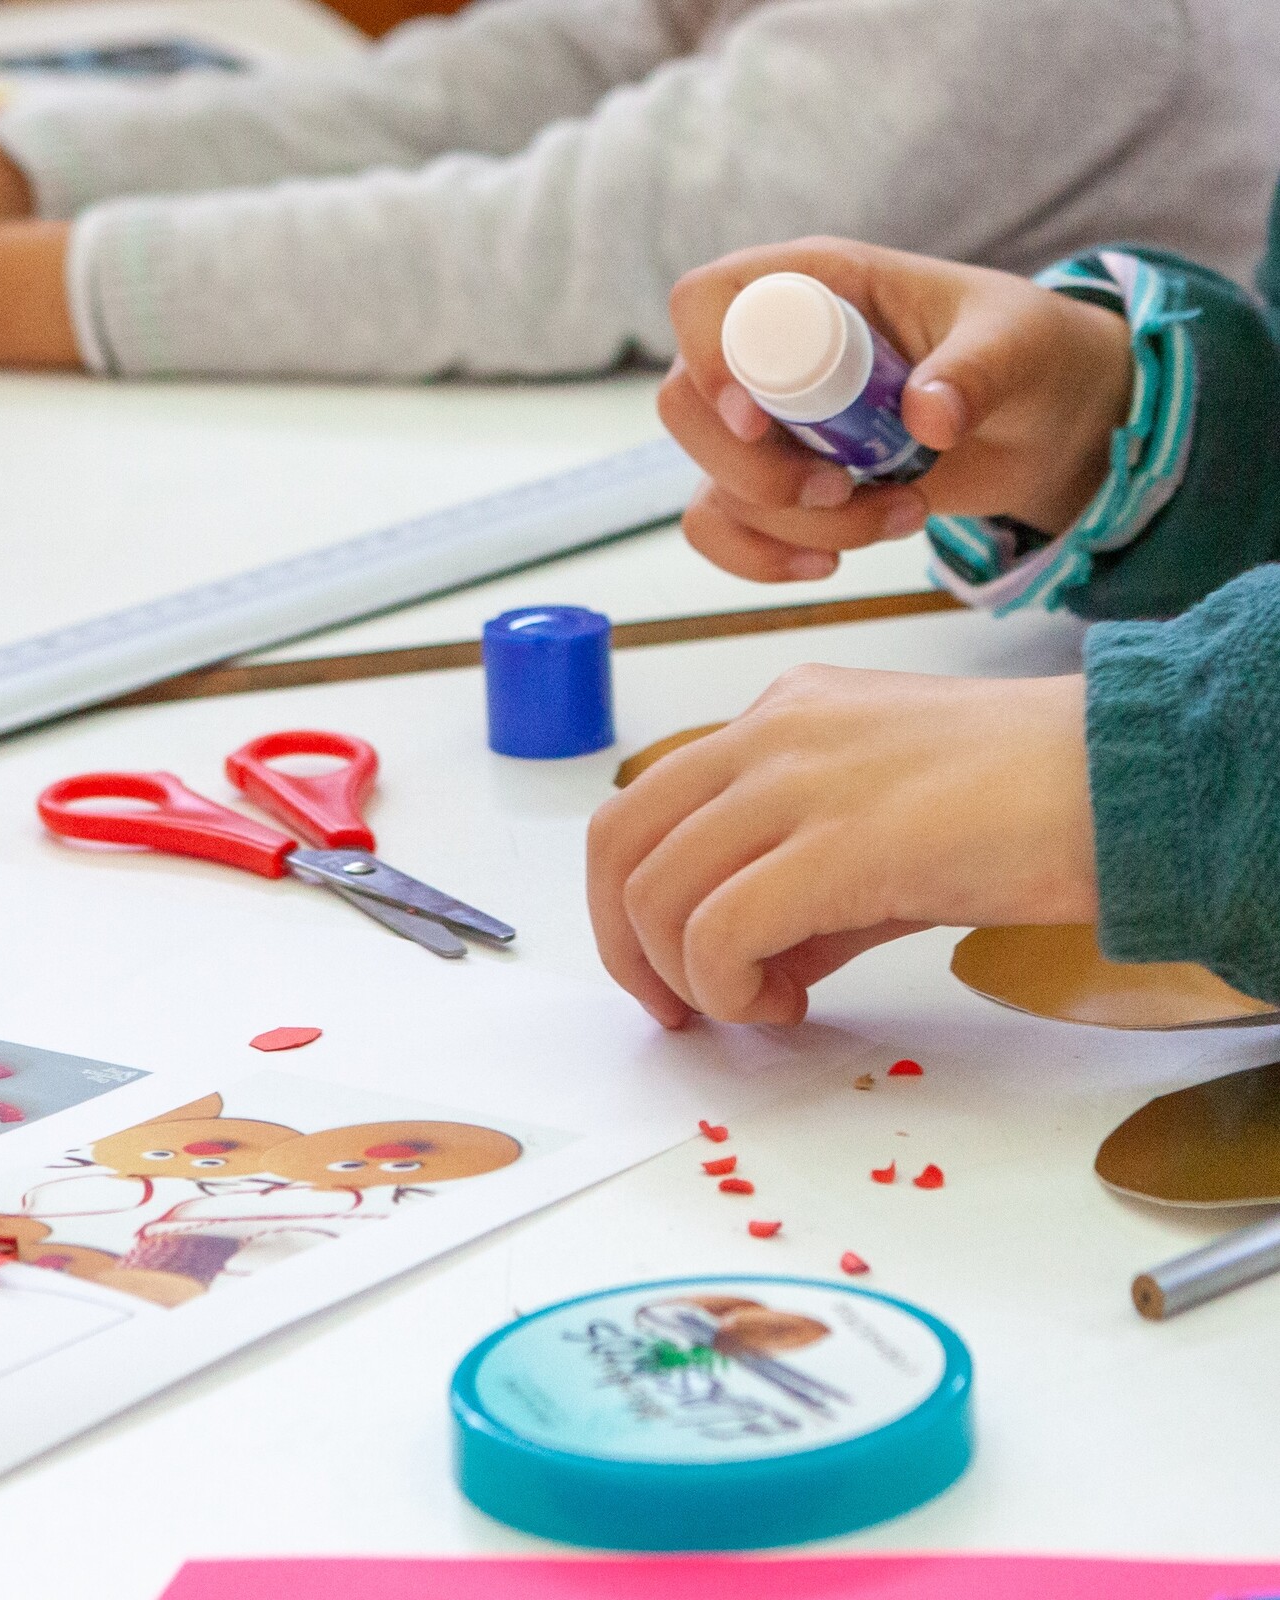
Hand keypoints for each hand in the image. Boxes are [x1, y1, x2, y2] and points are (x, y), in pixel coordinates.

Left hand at [587, 665, 1096, 1027]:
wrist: (1128, 782)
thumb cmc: (1026, 805)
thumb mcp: (880, 827)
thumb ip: (799, 883)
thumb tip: (748, 965)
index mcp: (778, 716)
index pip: (643, 806)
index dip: (631, 904)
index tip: (671, 973)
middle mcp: (770, 733)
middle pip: (618, 844)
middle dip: (627, 947)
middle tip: (680, 1011)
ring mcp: (797, 779)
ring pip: (655, 891)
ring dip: (685, 977)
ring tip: (759, 1006)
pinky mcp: (838, 842)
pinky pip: (717, 930)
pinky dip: (727, 988)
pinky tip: (787, 1006)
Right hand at [657, 239, 1133, 582]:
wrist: (1044, 424)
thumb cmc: (1026, 353)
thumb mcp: (1017, 345)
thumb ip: (976, 370)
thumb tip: (927, 418)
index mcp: (815, 285)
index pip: (706, 300)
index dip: (709, 358)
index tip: (759, 422)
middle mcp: (769, 351)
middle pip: (685, 407)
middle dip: (754, 471)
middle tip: (841, 488)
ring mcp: (764, 423)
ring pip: (712, 481)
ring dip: (795, 523)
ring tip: (900, 514)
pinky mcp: (772, 484)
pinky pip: (719, 528)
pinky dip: (763, 559)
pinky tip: (831, 560)